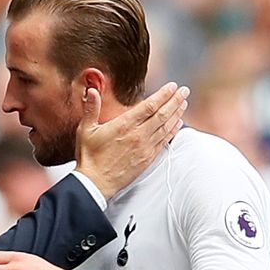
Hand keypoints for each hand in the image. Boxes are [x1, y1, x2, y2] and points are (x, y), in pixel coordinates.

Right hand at [76, 82, 188, 198]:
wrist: (95, 183)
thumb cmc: (89, 157)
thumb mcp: (86, 129)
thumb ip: (91, 108)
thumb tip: (92, 90)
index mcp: (124, 125)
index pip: (150, 105)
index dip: (163, 94)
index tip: (172, 86)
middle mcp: (138, 134)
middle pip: (162, 114)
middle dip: (175, 101)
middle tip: (184, 91)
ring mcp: (145, 147)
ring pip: (166, 127)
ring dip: (176, 114)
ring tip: (183, 103)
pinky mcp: (147, 159)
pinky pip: (164, 142)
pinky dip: (172, 131)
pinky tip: (177, 124)